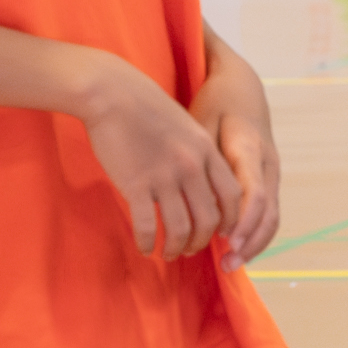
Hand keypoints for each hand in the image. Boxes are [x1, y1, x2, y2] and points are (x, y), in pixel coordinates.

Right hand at [81, 55, 241, 261]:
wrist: (115, 94)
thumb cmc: (149, 109)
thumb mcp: (187, 127)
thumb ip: (198, 153)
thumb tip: (202, 181)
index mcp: (206, 150)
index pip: (232, 194)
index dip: (230, 219)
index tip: (221, 231)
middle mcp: (192, 166)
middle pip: (209, 217)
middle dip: (203, 240)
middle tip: (192, 249)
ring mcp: (164, 176)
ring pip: (180, 227)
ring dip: (177, 247)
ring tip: (169, 253)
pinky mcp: (135, 184)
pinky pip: (147, 225)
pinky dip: (147, 242)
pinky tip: (144, 247)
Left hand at [191, 87, 280, 267]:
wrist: (242, 86)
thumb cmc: (215, 103)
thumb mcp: (201, 123)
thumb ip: (198, 158)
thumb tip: (185, 193)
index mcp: (250, 149)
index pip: (253, 193)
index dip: (242, 222)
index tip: (225, 243)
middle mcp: (268, 163)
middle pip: (268, 210)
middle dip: (250, 241)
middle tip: (226, 265)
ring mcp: (272, 170)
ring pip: (272, 214)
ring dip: (254, 242)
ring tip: (229, 264)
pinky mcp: (268, 176)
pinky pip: (268, 210)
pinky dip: (255, 232)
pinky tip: (235, 248)